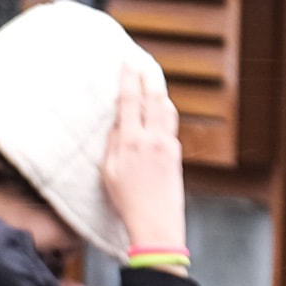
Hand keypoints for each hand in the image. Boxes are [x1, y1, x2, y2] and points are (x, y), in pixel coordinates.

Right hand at [100, 68, 186, 261]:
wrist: (157, 224)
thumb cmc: (127, 203)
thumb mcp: (109, 173)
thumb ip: (113, 144)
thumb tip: (119, 124)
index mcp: (131, 141)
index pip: (130, 100)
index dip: (128, 78)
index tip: (126, 62)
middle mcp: (152, 138)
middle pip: (153, 97)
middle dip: (148, 76)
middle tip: (144, 62)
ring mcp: (168, 145)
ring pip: (166, 109)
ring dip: (160, 92)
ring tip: (153, 82)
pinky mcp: (176, 154)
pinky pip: (170, 125)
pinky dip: (164, 112)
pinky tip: (159, 111)